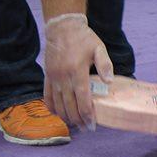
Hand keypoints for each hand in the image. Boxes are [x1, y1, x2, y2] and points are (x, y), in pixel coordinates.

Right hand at [43, 13, 114, 130]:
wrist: (62, 28)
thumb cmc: (83, 38)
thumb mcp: (98, 48)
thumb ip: (105, 64)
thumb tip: (110, 81)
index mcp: (77, 71)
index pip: (82, 99)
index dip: (87, 114)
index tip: (92, 125)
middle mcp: (63, 77)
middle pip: (70, 105)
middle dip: (78, 120)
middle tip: (86, 128)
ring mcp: (53, 77)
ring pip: (58, 103)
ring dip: (66, 116)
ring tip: (75, 125)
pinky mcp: (47, 76)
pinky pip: (47, 95)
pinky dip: (51, 107)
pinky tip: (58, 114)